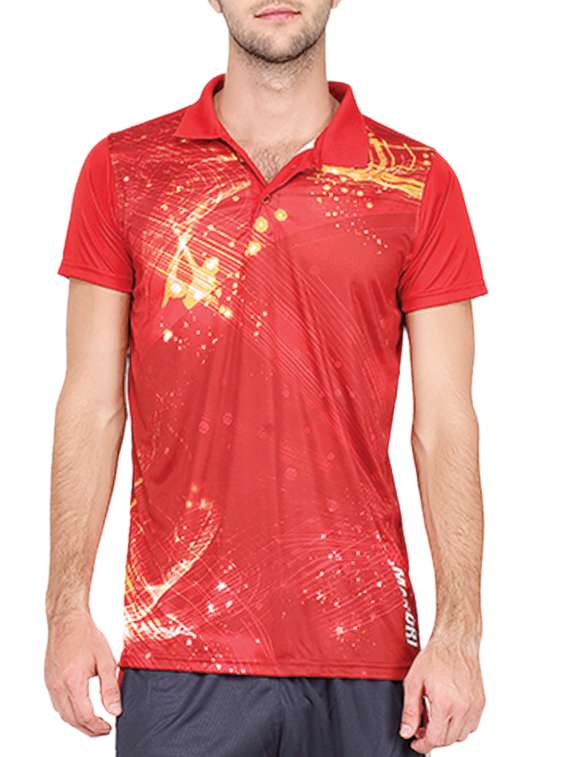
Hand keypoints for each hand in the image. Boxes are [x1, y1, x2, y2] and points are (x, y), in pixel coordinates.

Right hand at [44, 609, 121, 735]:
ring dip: (78, 723)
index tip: (109, 727)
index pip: (84, 716)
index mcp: (73, 681)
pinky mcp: (49, 680)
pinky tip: (80, 710)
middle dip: (88, 729)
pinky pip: (57, 704)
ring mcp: (51, 684)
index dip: (97, 726)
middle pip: (72, 719)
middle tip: (103, 730)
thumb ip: (110, 687)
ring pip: (63, 714)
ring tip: (94, 723)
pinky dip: (69, 712)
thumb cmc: (86, 636)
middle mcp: (58, 686)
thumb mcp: (106, 660)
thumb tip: (115, 710)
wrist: (68, 621)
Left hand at [399, 633, 484, 752]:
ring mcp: (474, 706)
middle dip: (433, 739)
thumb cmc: (435, 657)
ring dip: (447, 734)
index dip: (423, 745)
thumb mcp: (414, 682)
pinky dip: (460, 726)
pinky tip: (449, 714)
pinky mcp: (481, 702)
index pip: (435, 739)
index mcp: (445, 703)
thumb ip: (410, 711)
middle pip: (448, 740)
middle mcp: (463, 708)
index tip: (416, 743)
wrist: (455, 642)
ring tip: (435, 720)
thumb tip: (407, 732)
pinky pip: (471, 726)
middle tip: (421, 730)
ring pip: (461, 735)